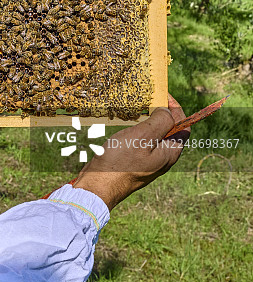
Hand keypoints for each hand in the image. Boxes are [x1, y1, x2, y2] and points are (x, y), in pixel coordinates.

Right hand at [73, 95, 189, 209]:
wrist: (97, 187)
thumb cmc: (120, 161)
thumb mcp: (142, 137)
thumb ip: (160, 122)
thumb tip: (167, 111)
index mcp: (170, 153)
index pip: (183, 126)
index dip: (176, 108)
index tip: (163, 95)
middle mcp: (163, 158)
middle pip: (170, 130)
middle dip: (162, 113)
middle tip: (148, 100)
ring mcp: (149, 161)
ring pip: (155, 135)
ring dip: (148, 120)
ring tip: (137, 109)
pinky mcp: (135, 162)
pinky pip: (142, 142)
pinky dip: (138, 130)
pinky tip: (127, 125)